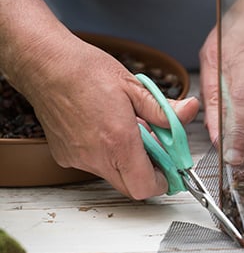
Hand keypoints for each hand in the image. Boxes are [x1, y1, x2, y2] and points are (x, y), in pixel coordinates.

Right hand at [0, 0, 200, 198]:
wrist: (46, 65)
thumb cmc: (87, 71)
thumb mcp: (135, 87)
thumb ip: (163, 110)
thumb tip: (190, 112)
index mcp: (119, 140)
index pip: (145, 186)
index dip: (163, 182)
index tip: (171, 169)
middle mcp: (97, 156)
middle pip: (130, 187)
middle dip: (147, 174)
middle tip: (155, 151)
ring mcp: (78, 158)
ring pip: (112, 176)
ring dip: (126, 163)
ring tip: (127, 132)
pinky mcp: (65, 156)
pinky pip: (93, 165)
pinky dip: (106, 156)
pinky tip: (104, 130)